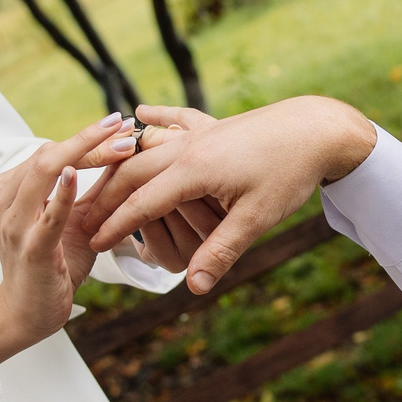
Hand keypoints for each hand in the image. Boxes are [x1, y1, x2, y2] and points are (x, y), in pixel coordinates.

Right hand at [0, 118, 132, 401]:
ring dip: (84, 156)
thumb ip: (94, 188)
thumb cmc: (53, 265)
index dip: (87, 137)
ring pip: (43, 174)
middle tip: (125, 127)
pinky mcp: (28, 249)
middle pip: (47, 156)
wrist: (27, 314)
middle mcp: (2, 201)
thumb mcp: (75, 219)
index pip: (50, 152)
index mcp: (9, 189)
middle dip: (88, 139)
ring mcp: (11, 224)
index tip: (120, 123)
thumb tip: (125, 152)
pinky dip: (61, 194)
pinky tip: (76, 175)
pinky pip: (44, 216)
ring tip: (120, 146)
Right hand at [83, 96, 376, 292]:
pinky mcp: (215, 124)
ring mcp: (201, 131)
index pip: (141, 203)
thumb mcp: (256, 219)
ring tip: (100, 176)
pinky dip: (156, 118)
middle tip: (82, 218)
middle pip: (133, 172)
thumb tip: (194, 288)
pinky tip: (141, 114)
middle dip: (106, 196)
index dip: (116, 225)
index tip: (92, 242)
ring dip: (122, 161)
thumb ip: (221, 252)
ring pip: (148, 146)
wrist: (319, 128)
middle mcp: (188, 147)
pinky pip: (176, 119)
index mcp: (193, 171)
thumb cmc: (290, 174)